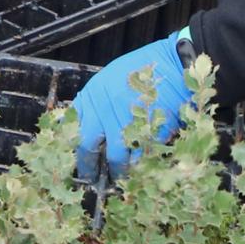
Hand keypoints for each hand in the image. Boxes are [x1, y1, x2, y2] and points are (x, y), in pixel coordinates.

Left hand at [70, 32, 193, 173]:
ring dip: (116, 171)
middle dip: (88, 166)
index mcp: (92, 96)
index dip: (70, 145)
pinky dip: (138, 166)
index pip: (72, 127)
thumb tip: (82, 124)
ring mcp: (126, 124)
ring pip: (115, 158)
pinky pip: (139, 158)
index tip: (72, 156)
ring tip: (118, 177)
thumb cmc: (142, 70)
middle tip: (90, 177)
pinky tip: (139, 170)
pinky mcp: (148, 134)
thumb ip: (95, 102)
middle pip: (87, 147)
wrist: (174, 66)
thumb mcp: (109, 79)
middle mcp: (104, 111)